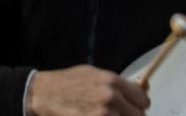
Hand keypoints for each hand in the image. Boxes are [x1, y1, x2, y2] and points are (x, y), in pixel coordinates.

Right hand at [28, 66, 149, 115]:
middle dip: (131, 115)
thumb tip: (140, 89)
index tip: (134, 107)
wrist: (43, 94)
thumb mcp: (92, 74)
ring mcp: (103, 114)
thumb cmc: (66, 83)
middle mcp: (111, 98)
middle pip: (138, 115)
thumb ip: (116, 83)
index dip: (139, 104)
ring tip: (103, 113)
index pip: (143, 99)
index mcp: (112, 81)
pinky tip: (94, 115)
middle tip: (118, 113)